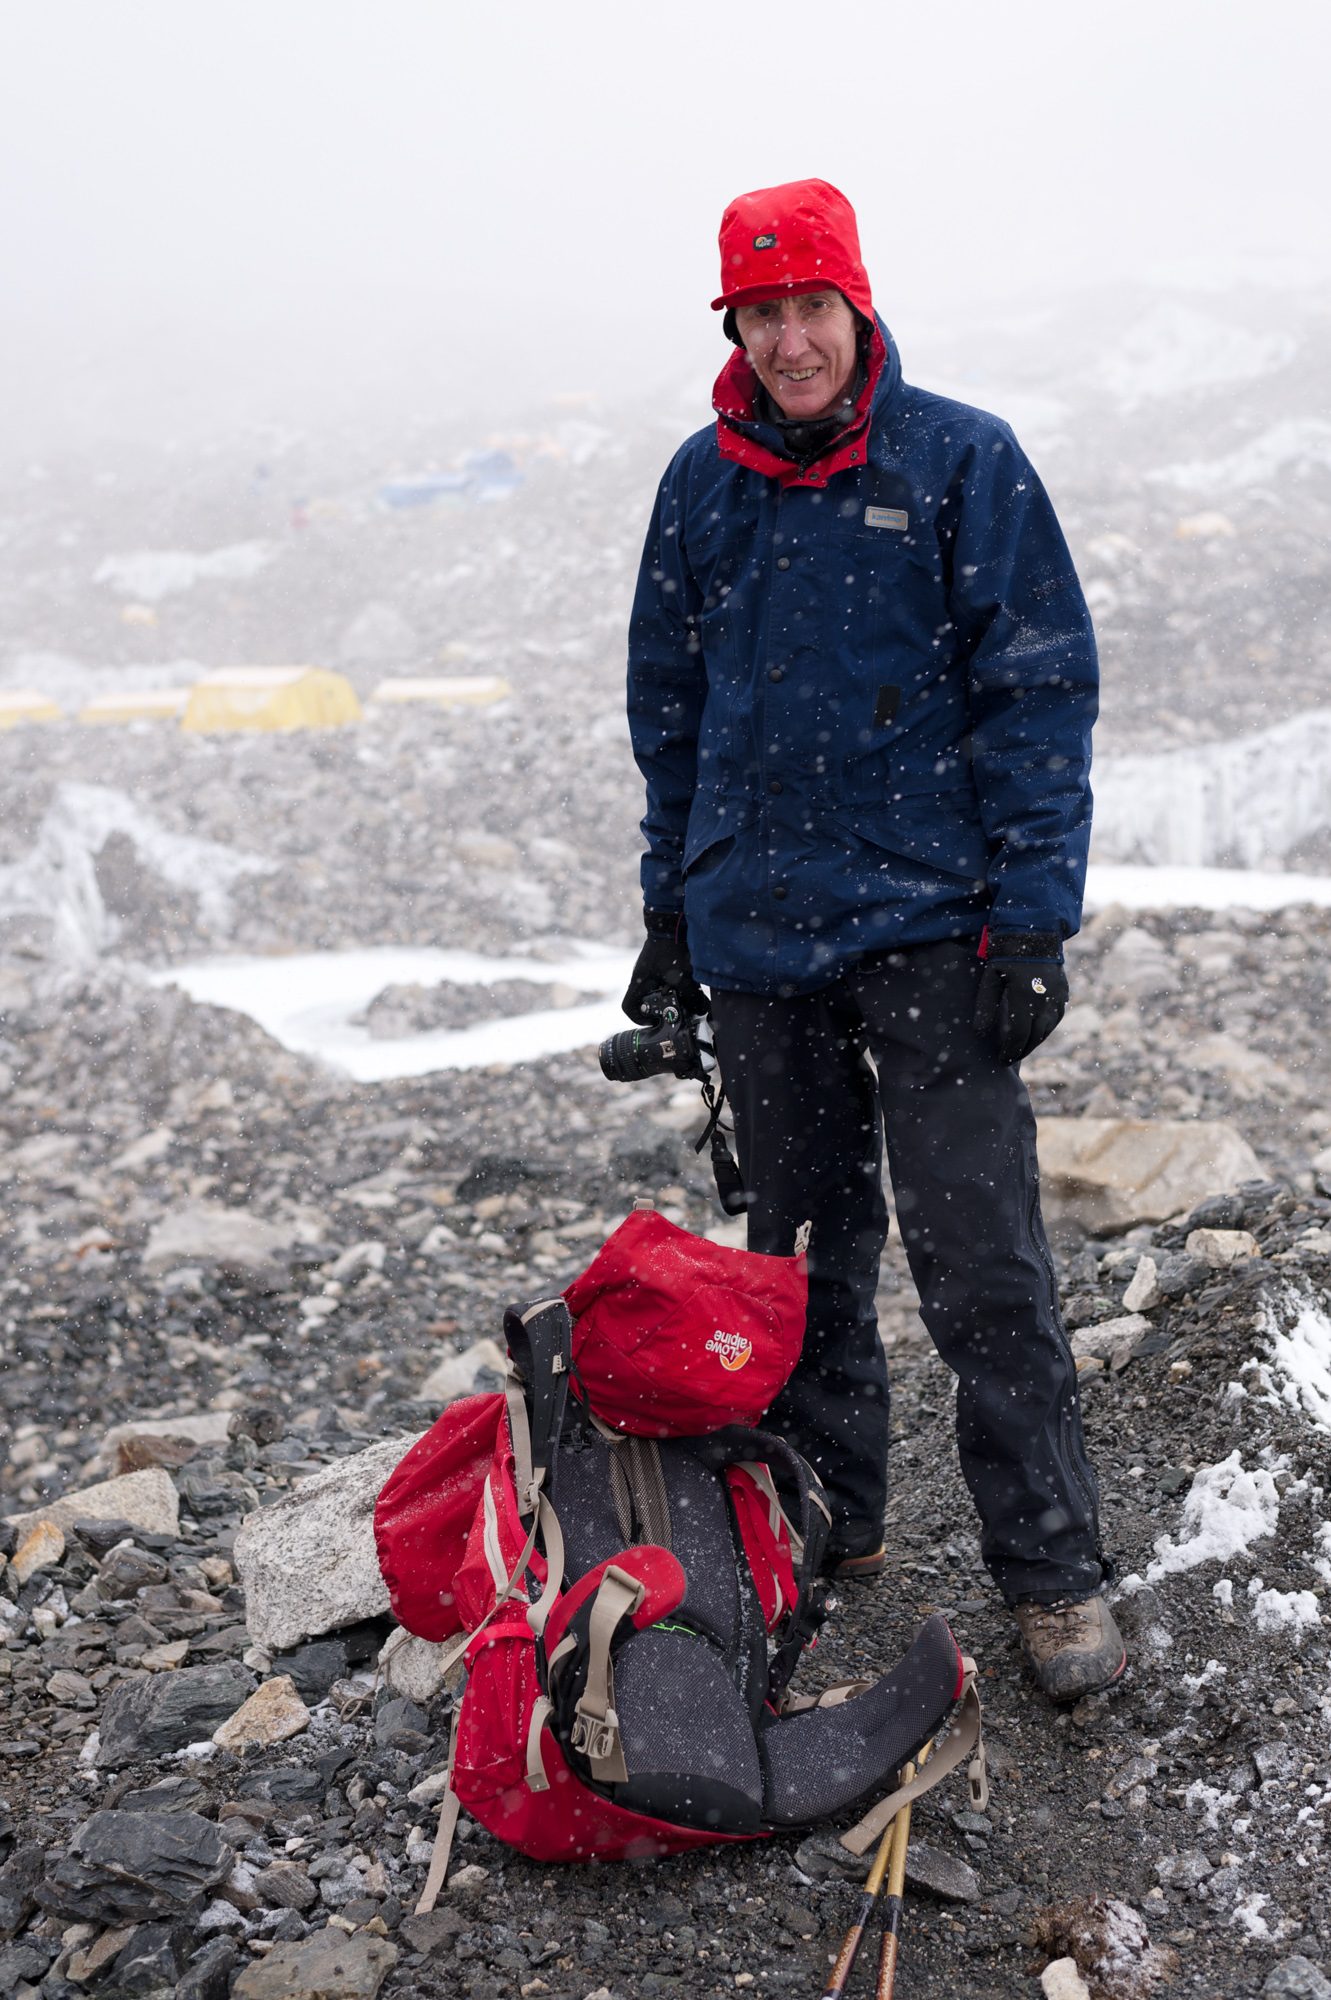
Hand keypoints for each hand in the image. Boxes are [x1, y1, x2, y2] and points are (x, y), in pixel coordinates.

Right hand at [622, 914, 708, 1023]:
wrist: (673, 922)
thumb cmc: (670, 949)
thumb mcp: (682, 978)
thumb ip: (692, 997)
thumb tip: (703, 1011)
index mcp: (639, 982)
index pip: (628, 1007)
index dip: (638, 1019)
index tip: (655, 1021)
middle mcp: (643, 978)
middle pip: (648, 1002)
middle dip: (664, 1009)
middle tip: (678, 1010)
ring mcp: (653, 971)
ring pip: (660, 992)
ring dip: (674, 997)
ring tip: (689, 996)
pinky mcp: (663, 965)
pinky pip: (669, 982)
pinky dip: (679, 986)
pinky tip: (693, 984)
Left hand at [973, 931, 1068, 1063]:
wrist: (1034, 932)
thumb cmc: (1006, 955)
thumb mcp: (990, 979)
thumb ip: (986, 1007)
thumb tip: (980, 1033)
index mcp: (1024, 998)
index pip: (1018, 1035)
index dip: (1010, 1051)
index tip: (1002, 1060)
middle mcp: (1044, 1001)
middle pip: (1034, 1036)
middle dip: (1021, 1050)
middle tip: (1010, 1058)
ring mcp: (1056, 997)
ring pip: (1047, 1029)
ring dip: (1034, 1042)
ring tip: (1021, 1048)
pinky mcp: (1063, 992)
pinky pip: (1057, 1018)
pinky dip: (1047, 1029)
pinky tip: (1037, 1033)